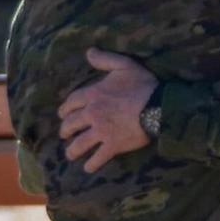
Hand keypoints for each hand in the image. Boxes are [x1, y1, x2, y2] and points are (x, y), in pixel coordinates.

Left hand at [59, 49, 159, 172]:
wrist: (157, 106)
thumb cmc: (142, 85)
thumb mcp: (124, 64)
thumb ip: (104, 59)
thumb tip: (88, 52)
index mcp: (93, 94)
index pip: (71, 102)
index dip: (65, 109)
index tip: (62, 115)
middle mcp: (92, 114)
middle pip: (71, 124)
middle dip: (65, 130)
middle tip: (64, 134)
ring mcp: (101, 131)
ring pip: (80, 144)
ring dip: (73, 150)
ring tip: (70, 154)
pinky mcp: (113, 145)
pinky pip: (98, 158)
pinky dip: (92, 164)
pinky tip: (88, 168)